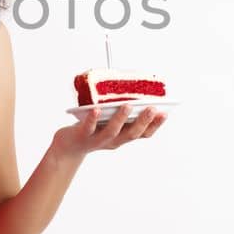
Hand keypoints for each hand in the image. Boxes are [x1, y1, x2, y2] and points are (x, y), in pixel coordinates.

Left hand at [50, 104, 166, 159]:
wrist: (69, 146)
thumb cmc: (92, 129)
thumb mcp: (110, 123)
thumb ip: (122, 112)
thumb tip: (131, 87)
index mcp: (123, 137)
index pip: (143, 134)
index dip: (155, 125)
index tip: (165, 113)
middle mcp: (113, 141)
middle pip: (131, 134)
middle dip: (143, 121)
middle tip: (152, 108)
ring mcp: (98, 140)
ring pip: (112, 132)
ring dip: (121, 119)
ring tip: (127, 105)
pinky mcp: (82, 136)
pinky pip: (88, 128)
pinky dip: (93, 119)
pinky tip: (96, 110)